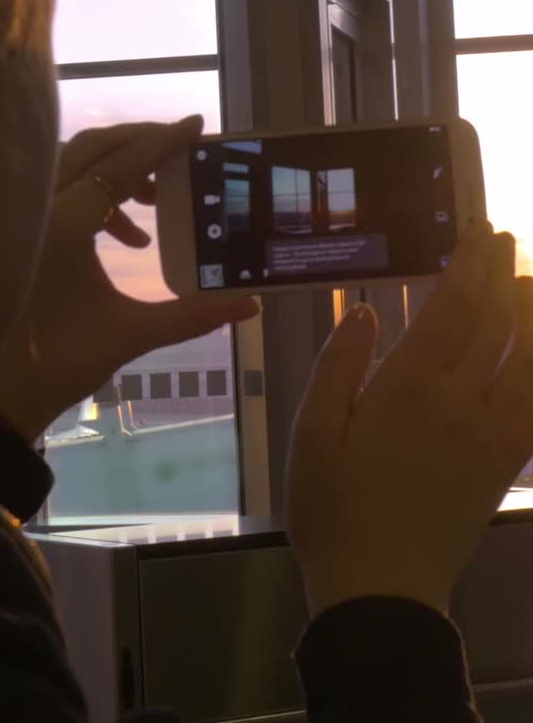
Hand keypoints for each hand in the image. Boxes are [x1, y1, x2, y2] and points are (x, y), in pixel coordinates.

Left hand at [0, 115, 258, 441]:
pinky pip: (62, 189)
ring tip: (157, 202)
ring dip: (118, 170)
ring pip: (74, 164)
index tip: (196, 125)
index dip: (162, 143)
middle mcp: (41, 208)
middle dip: (139, 144)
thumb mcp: (133, 333)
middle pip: (93, 148)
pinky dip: (99, 197)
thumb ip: (194, 314)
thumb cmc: (61, 361)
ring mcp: (27, 217)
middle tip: (180, 151)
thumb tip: (250, 304)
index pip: (121, 165)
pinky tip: (131, 239)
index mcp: (65, 224)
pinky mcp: (24, 231)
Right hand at [286, 223, 532, 617]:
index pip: (454, 308)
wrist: (380, 590)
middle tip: (505, 240)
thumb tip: (369, 311)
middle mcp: (460, 401)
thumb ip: (340, 366)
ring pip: (530, 359)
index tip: (480, 233)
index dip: (471, 265)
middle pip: (497, 323)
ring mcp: (490, 433)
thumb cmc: (333, 508)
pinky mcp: (504, 464)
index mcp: (408, 387)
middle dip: (504, 274)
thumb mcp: (312, 432)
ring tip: (530, 281)